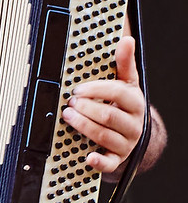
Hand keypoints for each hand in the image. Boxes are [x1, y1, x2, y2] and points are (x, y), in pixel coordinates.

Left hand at [63, 34, 144, 175]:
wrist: (131, 134)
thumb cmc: (124, 105)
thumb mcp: (126, 83)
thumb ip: (124, 63)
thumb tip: (126, 39)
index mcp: (135, 102)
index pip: (118, 93)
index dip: (97, 90)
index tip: (78, 89)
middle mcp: (133, 123)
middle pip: (109, 116)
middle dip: (87, 109)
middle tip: (69, 103)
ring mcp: (125, 143)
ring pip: (105, 136)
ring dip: (84, 127)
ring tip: (68, 117)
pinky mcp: (117, 159)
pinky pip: (109, 163)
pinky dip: (98, 162)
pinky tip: (87, 156)